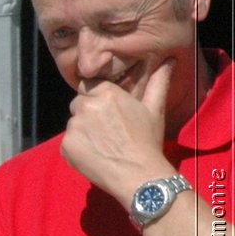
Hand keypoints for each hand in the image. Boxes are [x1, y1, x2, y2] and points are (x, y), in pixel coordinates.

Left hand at [60, 58, 174, 202]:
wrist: (138, 175)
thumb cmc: (147, 141)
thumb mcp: (154, 109)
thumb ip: (158, 82)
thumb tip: (169, 60)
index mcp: (107, 94)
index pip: (89, 85)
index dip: (96, 95)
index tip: (105, 108)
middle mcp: (87, 107)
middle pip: (78, 102)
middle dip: (88, 111)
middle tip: (107, 128)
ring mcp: (73, 127)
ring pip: (73, 122)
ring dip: (82, 129)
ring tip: (103, 142)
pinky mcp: (65, 146)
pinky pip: (67, 141)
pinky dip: (77, 146)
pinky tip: (95, 153)